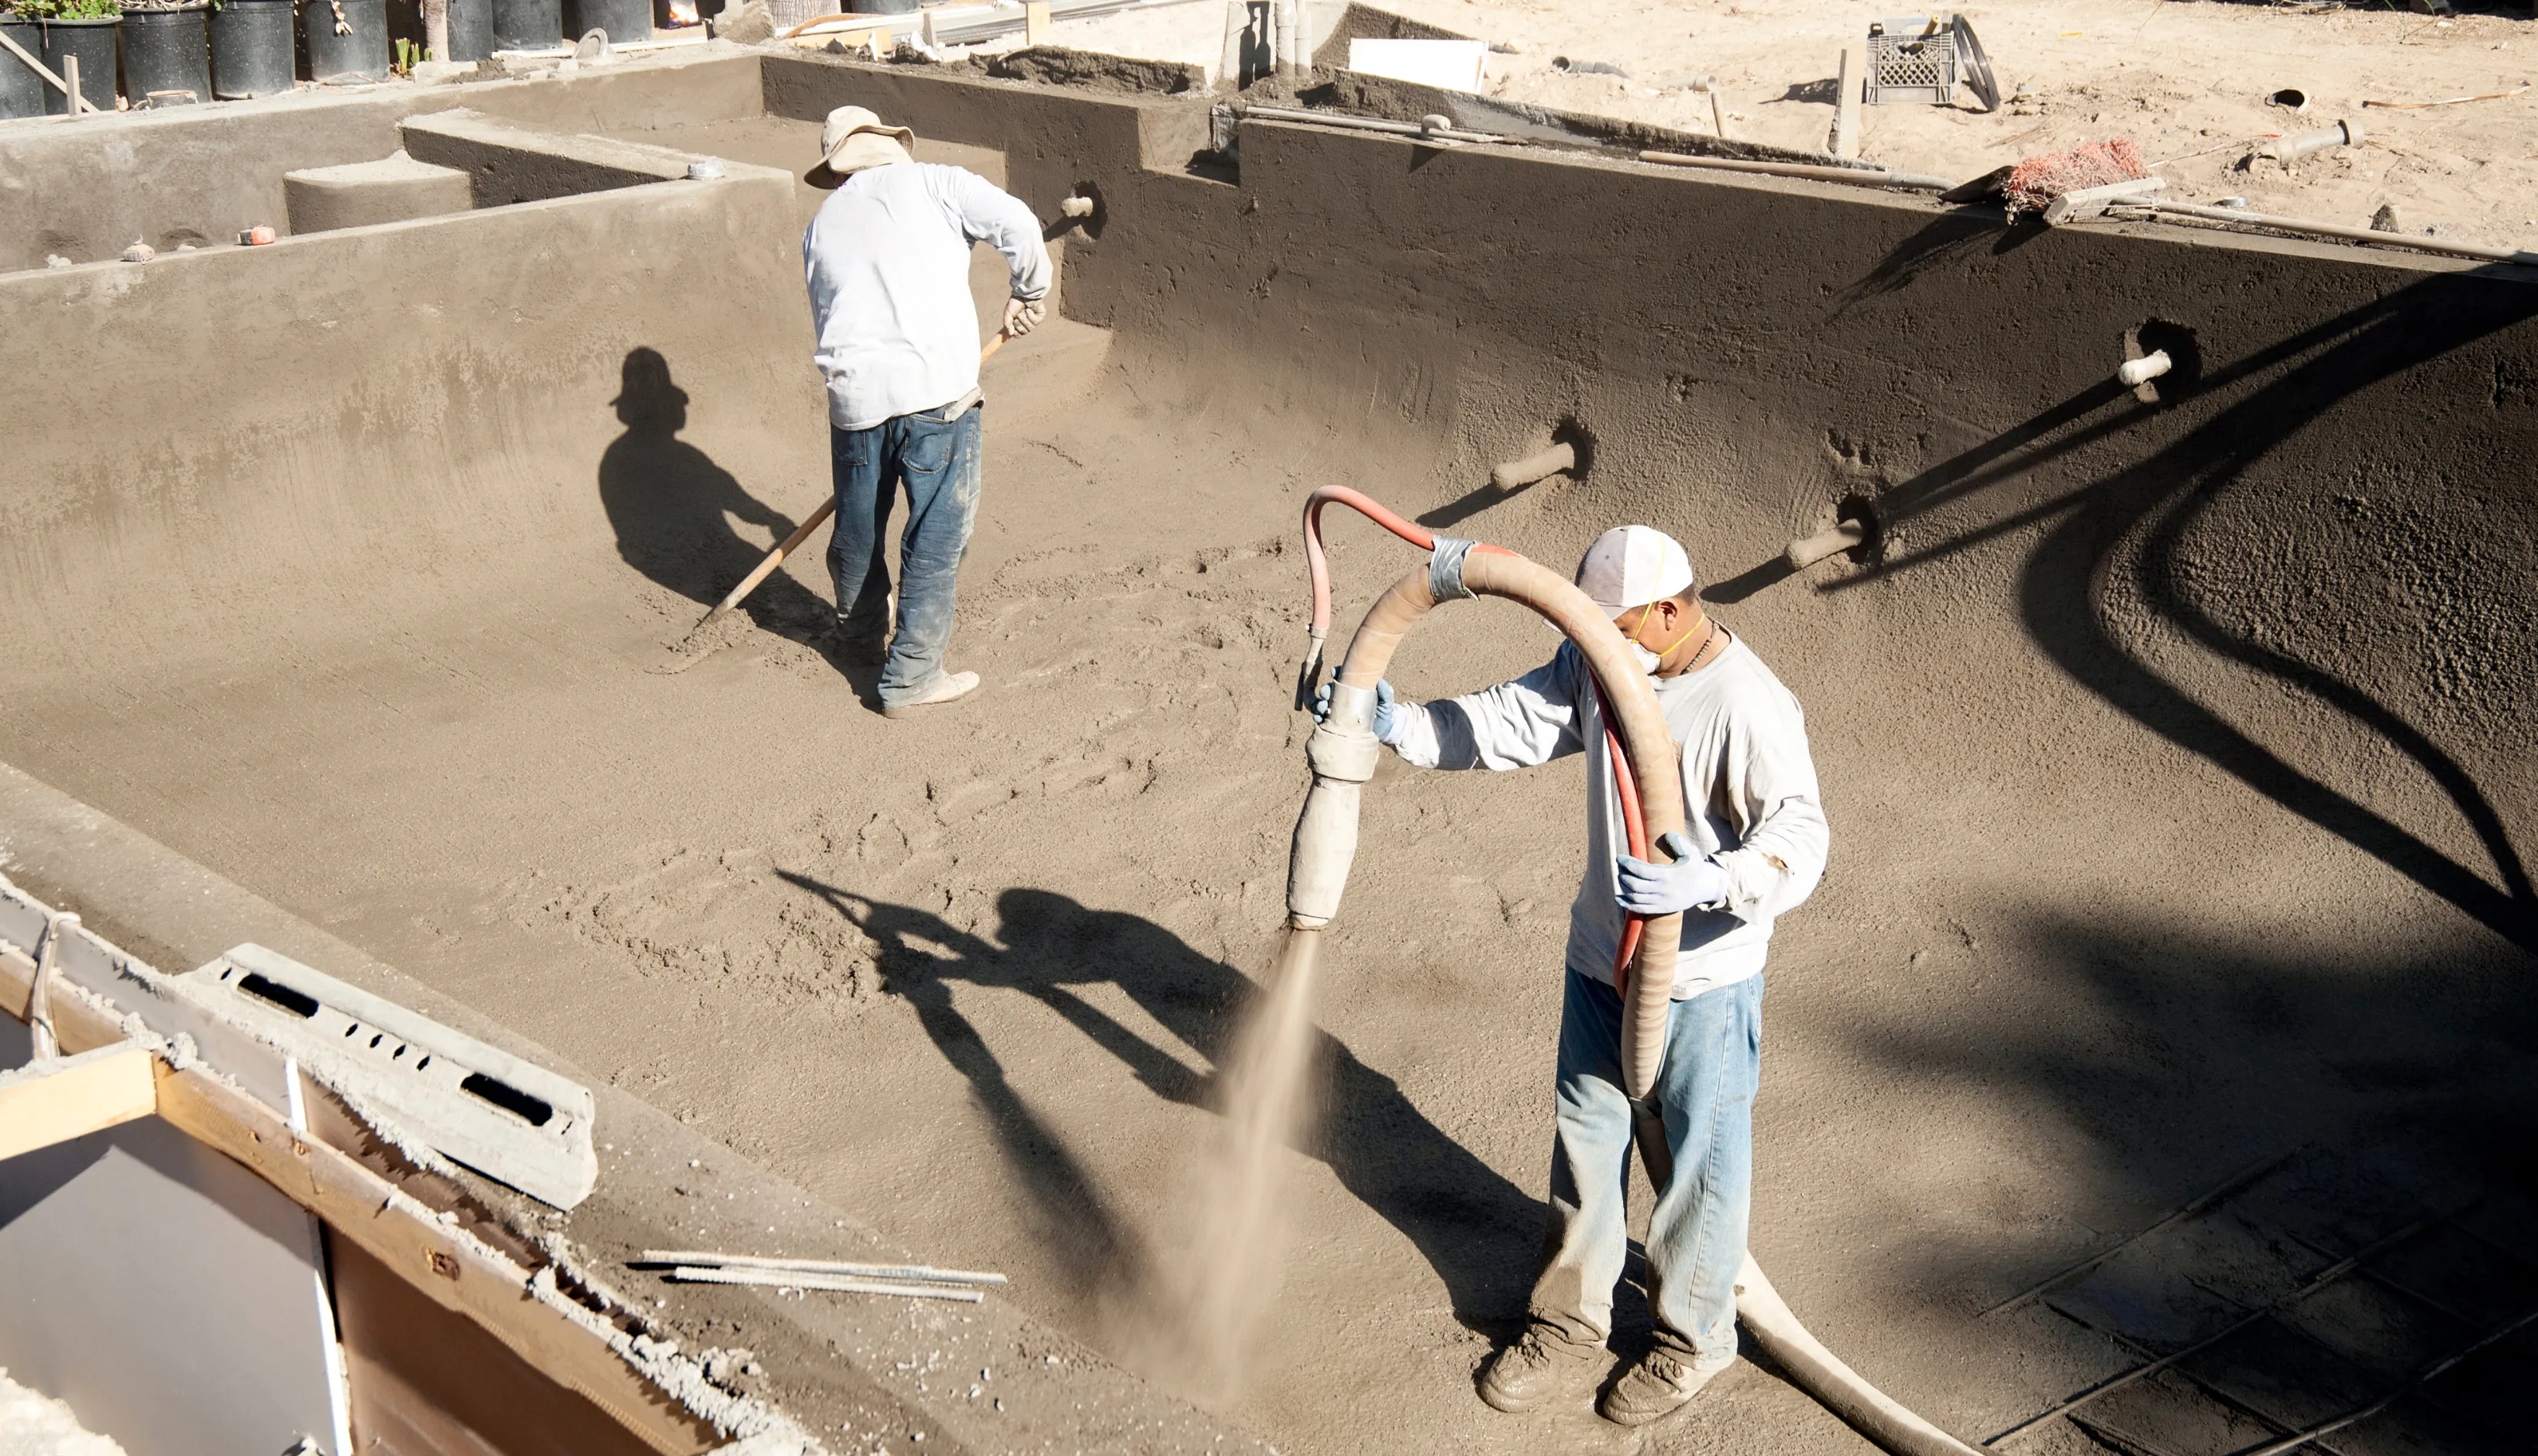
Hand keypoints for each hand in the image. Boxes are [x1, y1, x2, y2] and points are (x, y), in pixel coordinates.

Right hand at [1003, 296, 1046, 336]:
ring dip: (1025, 320)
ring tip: (1022, 313)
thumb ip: (1007, 324)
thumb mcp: (1008, 313)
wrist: (1023, 294)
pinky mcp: (1040, 317)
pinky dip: (1031, 316)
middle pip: (1024, 333)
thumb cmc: (1015, 302)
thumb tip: (1010, 334)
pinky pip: (1036, 322)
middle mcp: (1026, 323)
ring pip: (1030, 328)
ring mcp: (1033, 320)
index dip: (1016, 334)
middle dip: (1019, 326)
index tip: (1013, 331)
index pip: (1018, 334)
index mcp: (1018, 323)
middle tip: (1017, 318)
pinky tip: (1029, 310)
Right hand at [1312, 676, 1402, 743]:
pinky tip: (1319, 718)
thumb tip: (1381, 682)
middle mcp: (1344, 698)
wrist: (1383, 732)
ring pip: (1324, 703)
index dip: (1337, 673)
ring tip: (1323, 709)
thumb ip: (1386, 693)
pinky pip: (1323, 718)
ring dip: (1320, 704)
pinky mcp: (1335, 723)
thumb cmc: (1384, 714)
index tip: (1334, 672)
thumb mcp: (1387, 703)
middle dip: (1325, 690)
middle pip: (1330, 690)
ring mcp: (1338, 711)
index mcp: (1354, 689)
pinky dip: (1318, 717)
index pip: (1343, 678)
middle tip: (1325, 694)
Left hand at [1615, 850, 1730, 915]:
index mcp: (1668, 876)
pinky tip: (1618, 897)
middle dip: (1623, 875)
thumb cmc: (1695, 867)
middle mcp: (1663, 891)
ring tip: (1621, 877)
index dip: (1627, 864)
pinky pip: (1641, 909)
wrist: (1705, 888)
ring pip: (1635, 897)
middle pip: (1635, 885)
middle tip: (1620, 867)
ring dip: (1624, 888)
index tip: (1620, 858)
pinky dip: (1627, 904)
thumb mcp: (1691, 853)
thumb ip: (1680, 843)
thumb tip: (1668, 835)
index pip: (1641, 871)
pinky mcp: (1661, 909)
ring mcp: (1662, 902)